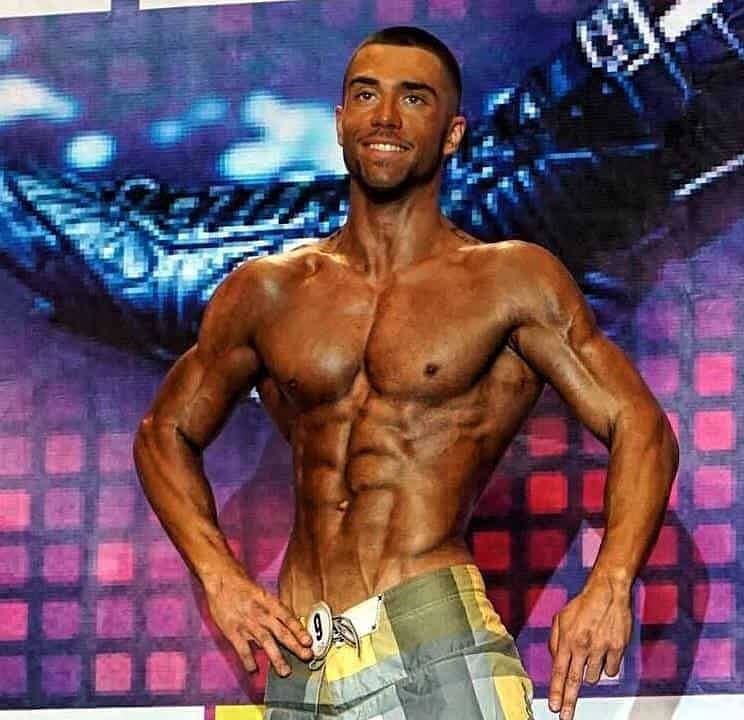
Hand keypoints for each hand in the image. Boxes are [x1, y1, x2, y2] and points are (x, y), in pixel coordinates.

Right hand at [203, 568, 313, 676]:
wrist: (221, 579)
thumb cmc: (242, 585)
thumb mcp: (261, 593)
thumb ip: (271, 609)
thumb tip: (282, 624)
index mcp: (269, 602)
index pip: (288, 618)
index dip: (299, 630)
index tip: (309, 641)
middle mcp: (261, 614)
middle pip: (281, 632)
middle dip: (295, 646)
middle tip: (307, 656)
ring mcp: (247, 624)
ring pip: (266, 643)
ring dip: (277, 658)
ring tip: (285, 671)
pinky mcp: (233, 632)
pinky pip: (243, 650)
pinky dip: (249, 661)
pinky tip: (254, 670)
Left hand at [548, 574, 631, 719]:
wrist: (607, 593)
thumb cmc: (583, 605)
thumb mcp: (561, 618)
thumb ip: (555, 640)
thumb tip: (555, 659)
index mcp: (567, 639)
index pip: (559, 671)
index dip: (556, 691)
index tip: (554, 706)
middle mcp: (583, 647)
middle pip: (575, 681)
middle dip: (569, 701)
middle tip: (565, 716)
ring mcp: (601, 649)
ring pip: (594, 677)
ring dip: (591, 672)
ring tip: (591, 654)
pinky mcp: (617, 649)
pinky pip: (611, 670)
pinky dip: (607, 667)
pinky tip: (605, 653)